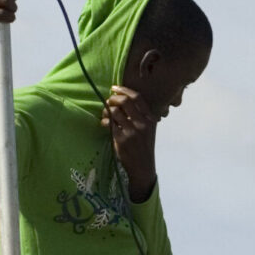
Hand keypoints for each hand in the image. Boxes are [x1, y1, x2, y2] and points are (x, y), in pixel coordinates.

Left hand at [101, 85, 157, 201]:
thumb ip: (141, 115)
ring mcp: (132, 131)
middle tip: (108, 101)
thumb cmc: (144, 145)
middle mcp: (142, 123)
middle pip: (125, 102)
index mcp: (150, 118)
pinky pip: (109, 124)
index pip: (137, 98)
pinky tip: (104, 124)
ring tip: (105, 114)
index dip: (124, 90)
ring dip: (106, 110)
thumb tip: (123, 99)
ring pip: (114, 111)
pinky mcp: (121, 139)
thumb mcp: (149, 129)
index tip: (114, 88)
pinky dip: (104, 121)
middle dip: (113, 99)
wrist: (143, 166)